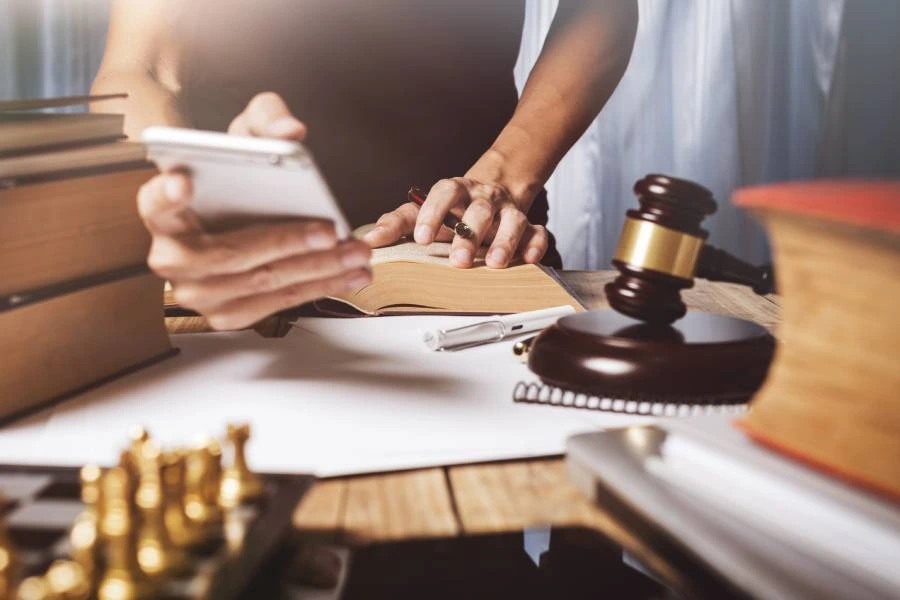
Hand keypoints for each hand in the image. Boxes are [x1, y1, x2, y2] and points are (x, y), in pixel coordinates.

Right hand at [140, 92, 371, 329]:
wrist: (240, 214)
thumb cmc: (237, 175)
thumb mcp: (247, 136)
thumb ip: (266, 119)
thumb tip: (292, 132)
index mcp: (163, 209)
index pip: (155, 202)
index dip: (166, 195)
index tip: (182, 183)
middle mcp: (171, 257)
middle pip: (227, 253)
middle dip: (285, 242)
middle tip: (329, 230)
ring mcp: (198, 292)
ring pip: (261, 282)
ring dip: (317, 269)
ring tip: (356, 252)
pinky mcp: (228, 314)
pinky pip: (277, 304)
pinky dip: (319, 287)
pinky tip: (351, 273)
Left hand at [364, 178, 547, 268]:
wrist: (492, 191)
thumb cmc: (452, 209)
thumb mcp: (422, 211)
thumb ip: (396, 224)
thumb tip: (368, 240)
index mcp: (455, 191)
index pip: (444, 192)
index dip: (432, 212)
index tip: (420, 238)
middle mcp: (483, 198)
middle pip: (479, 210)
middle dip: (470, 235)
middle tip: (459, 260)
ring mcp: (507, 211)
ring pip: (511, 220)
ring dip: (504, 241)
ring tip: (495, 263)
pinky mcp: (527, 226)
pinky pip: (536, 232)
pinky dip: (534, 244)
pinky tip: (528, 259)